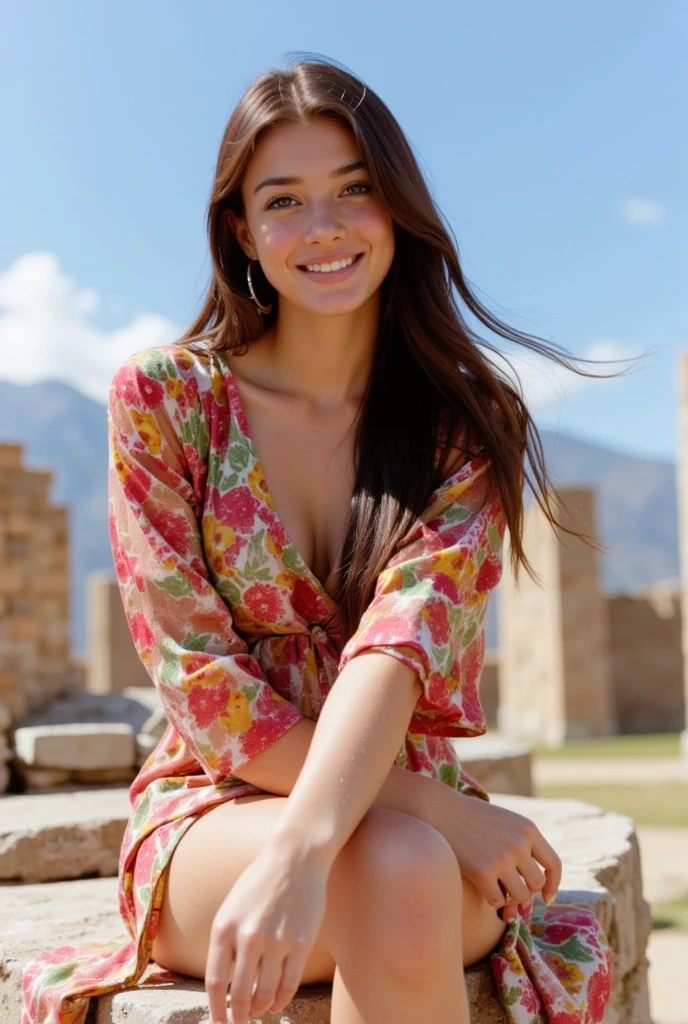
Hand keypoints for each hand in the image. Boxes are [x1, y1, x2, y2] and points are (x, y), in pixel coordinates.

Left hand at [205, 843, 328, 1023]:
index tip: (220, 1023)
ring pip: (265, 995)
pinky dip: (281, 1001)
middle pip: (240, 995)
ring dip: (260, 1011)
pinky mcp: (300, 943)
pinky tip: (277, 1004)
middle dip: (239, 1017)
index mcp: (224, 927)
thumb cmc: (260, 883)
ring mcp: (276, 941)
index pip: (215, 984)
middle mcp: (248, 937)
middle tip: (240, 1023)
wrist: (295, 858)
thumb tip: (224, 986)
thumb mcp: (232, 908)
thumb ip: (226, 943)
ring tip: (258, 1014)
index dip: (217, 1011)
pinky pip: (289, 984)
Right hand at [450, 794, 561, 917]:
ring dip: (508, 897)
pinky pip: (498, 900)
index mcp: (528, 829)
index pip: (554, 864)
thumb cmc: (470, 818)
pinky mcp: (483, 872)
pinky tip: (481, 886)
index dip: (553, 885)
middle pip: (536, 883)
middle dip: (524, 890)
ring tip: (494, 886)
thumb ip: (522, 846)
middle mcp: (519, 843)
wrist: (439, 809)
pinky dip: (491, 898)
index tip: (546, 898)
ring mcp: (502, 858)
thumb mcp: (504, 822)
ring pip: (520, 895)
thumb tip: (535, 891)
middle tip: (508, 889)